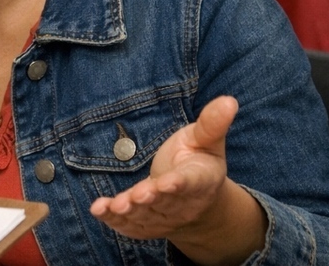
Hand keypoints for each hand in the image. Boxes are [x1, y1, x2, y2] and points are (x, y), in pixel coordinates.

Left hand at [89, 96, 263, 263]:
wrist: (196, 198)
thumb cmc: (198, 161)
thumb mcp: (206, 140)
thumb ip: (212, 124)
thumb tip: (229, 100)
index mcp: (201, 180)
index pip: (190, 183)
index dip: (177, 184)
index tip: (167, 183)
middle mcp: (184, 204)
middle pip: (165, 203)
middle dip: (148, 200)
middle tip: (134, 197)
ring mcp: (165, 218)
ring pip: (146, 216)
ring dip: (129, 213)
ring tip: (112, 207)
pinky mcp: (146, 225)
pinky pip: (131, 226)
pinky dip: (114, 221)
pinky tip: (99, 211)